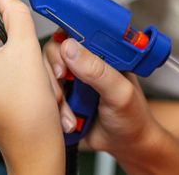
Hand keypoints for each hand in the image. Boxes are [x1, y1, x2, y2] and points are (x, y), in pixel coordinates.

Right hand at [43, 38, 178, 173]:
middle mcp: (83, 62)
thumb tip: (70, 48)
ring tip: (71, 114)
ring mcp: (70, 80)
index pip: (75, 31)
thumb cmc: (133, 117)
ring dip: (55, 96)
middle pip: (53, 51)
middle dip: (54, 72)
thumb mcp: (119, 92)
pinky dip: (53, 110)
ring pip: (45, 75)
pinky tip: (68, 121)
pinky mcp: (62, 97)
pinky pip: (45, 96)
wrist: (127, 147)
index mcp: (100, 52)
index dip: (63, 42)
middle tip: (63, 86)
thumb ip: (97, 70)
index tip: (62, 61)